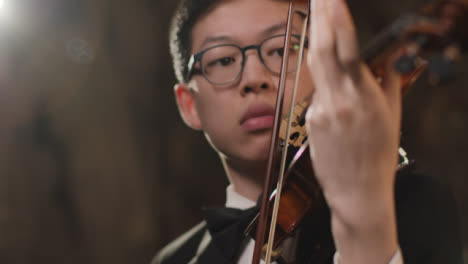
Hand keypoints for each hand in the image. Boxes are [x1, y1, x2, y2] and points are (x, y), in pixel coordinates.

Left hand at [306, 0, 400, 262]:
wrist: (356, 191)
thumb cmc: (378, 156)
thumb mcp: (391, 118)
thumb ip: (386, 86)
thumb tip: (382, 63)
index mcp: (365, 97)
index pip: (347, 50)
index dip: (337, 21)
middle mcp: (339, 100)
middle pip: (322, 50)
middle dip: (319, 16)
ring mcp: (320, 110)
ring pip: (314, 65)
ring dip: (314, 35)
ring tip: (316, 10)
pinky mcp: (310, 119)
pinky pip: (315, 89)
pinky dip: (322, 73)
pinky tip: (326, 63)